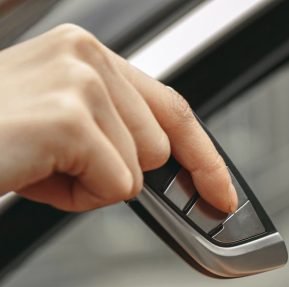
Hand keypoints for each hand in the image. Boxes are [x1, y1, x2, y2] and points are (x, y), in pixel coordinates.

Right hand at [0, 24, 235, 211]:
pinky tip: (31, 174)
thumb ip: (113, 131)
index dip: (205, 157)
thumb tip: (177, 176)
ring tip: (33, 165)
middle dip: (113, 174)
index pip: (171, 106)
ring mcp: (79, 81)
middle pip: (159, 147)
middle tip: (49, 164)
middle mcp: (84, 53)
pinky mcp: (70, 118)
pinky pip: (115, 188)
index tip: (223, 195)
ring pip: (138, 171)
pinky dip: (76, 199)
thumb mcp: (56, 126)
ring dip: (89, 187)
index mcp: (83, 50)